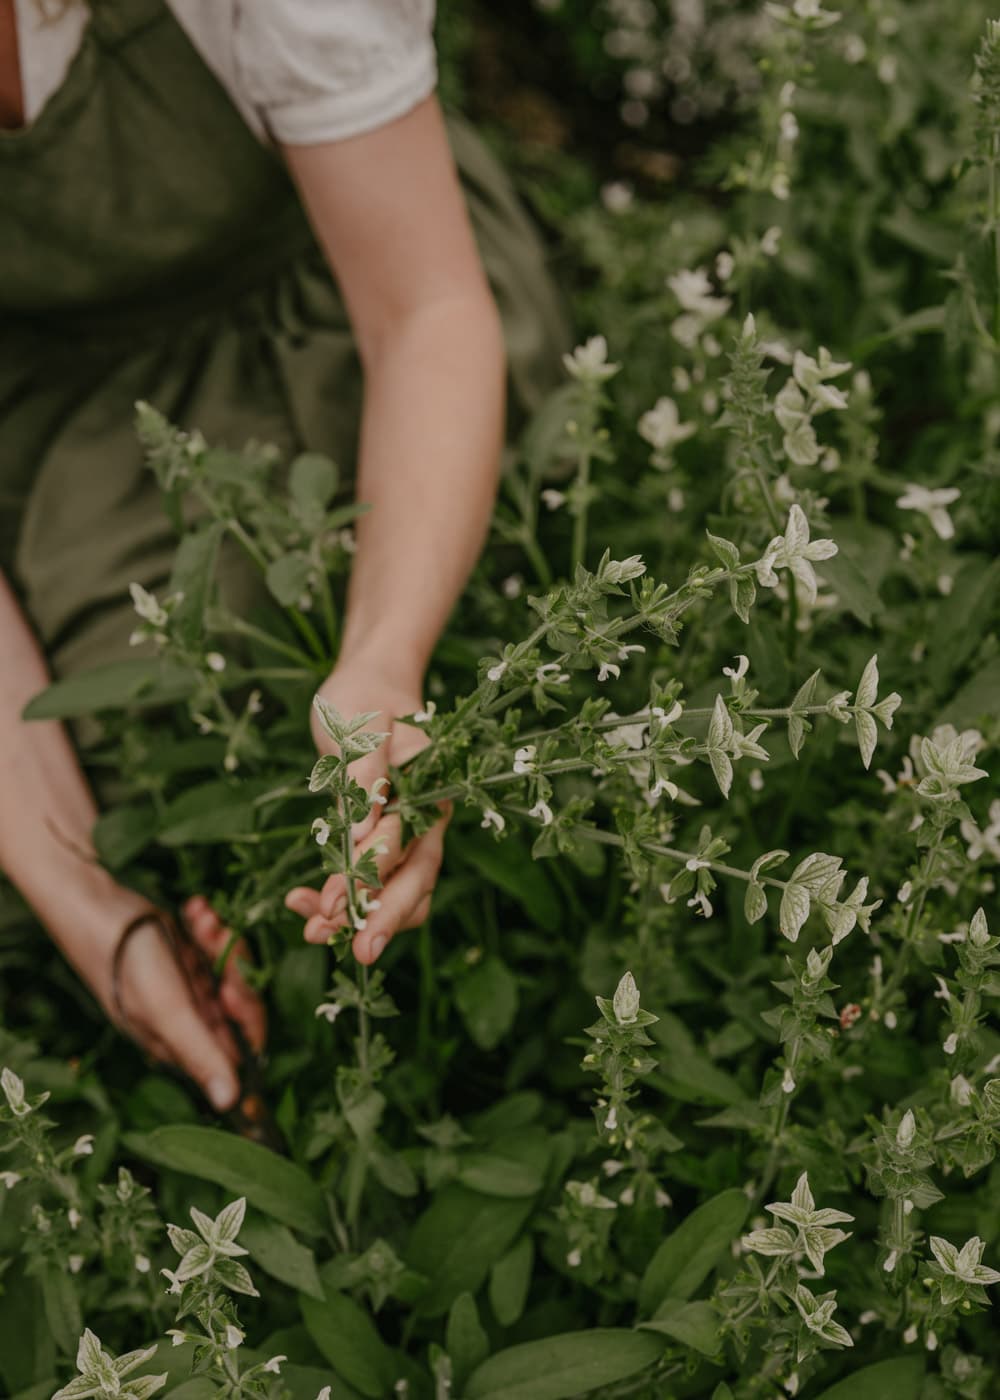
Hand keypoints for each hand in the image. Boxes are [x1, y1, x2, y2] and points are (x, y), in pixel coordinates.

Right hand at [84, 893, 265, 1111]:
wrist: (92, 906)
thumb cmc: (126, 961)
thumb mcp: (167, 1010)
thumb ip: (200, 1053)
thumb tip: (230, 1104)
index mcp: (181, 1042)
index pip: (238, 1047)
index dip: (245, 1016)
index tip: (229, 987)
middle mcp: (186, 1019)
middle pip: (239, 1004)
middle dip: (233, 968)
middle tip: (215, 939)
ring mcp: (185, 986)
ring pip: (230, 971)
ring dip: (221, 942)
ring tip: (200, 918)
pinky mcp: (184, 957)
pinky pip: (214, 948)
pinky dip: (208, 928)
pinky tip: (194, 910)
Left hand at [283, 656, 450, 963]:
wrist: (368, 685)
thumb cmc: (365, 697)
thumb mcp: (361, 725)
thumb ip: (366, 777)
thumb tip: (366, 832)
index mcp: (431, 790)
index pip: (402, 845)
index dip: (368, 879)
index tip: (332, 905)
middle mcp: (425, 819)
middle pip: (416, 882)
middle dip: (385, 921)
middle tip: (359, 955)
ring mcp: (407, 834)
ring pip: (398, 892)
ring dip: (360, 918)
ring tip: (312, 934)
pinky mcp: (382, 840)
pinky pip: (371, 882)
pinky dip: (343, 899)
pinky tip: (305, 905)